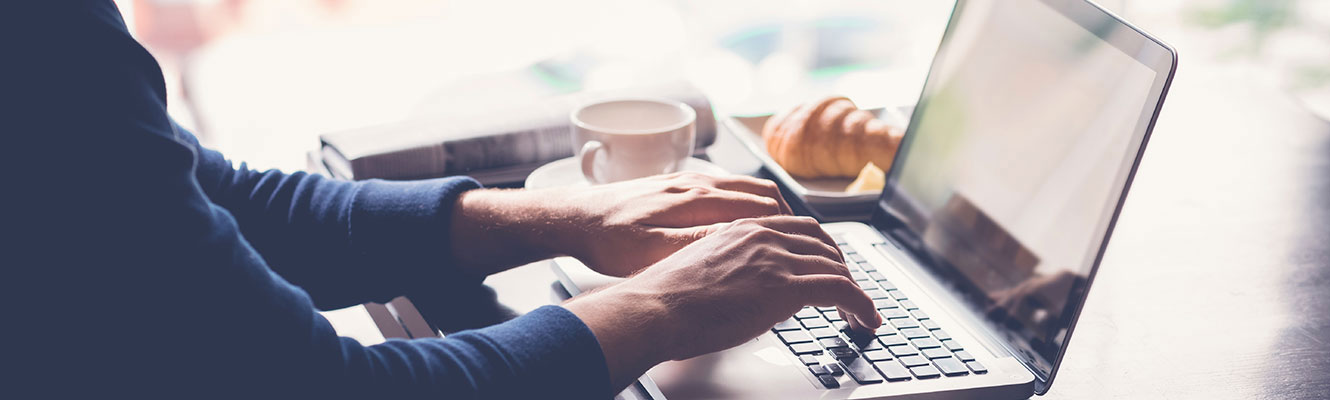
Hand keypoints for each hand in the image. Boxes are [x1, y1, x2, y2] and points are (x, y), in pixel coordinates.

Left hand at [556, 172, 793, 276]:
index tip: (808, 250)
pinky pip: (727, 187)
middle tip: (808, 245)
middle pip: (762, 194)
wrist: (572, 217)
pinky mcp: (677, 184)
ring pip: (746, 187)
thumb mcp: (652, 250)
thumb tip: (743, 239)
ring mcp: (688, 181)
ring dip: (772, 208)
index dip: (790, 230)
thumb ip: (698, 243)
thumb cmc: (607, 240)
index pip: (762, 208)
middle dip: (790, 218)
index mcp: (696, 200)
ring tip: (787, 233)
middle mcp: (697, 183)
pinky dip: (749, 202)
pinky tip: (747, 220)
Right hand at [564, 216, 882, 390]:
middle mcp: (764, 236)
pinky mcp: (786, 286)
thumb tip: (741, 291)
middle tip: (849, 294)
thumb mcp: (702, 269)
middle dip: (842, 269)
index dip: (822, 251)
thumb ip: (730, 269)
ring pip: (837, 266)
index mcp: (743, 228)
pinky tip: (865, 320)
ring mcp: (776, 258)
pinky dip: (861, 305)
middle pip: (824, 244)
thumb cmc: (665, 298)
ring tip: (860, 315)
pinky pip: (841, 290)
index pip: (799, 230)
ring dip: (854, 292)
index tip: (829, 269)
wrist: (654, 308)